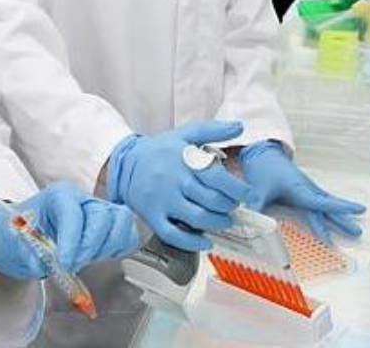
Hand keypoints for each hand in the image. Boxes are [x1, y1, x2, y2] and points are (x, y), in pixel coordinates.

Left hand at [0, 182, 138, 279]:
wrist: (29, 233)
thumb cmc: (25, 231)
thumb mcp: (14, 239)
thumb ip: (26, 252)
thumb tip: (39, 264)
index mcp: (60, 194)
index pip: (73, 213)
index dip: (71, 241)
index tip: (65, 263)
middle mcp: (84, 199)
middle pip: (103, 217)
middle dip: (89, 247)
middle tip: (72, 264)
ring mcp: (102, 210)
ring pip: (122, 223)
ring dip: (105, 248)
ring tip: (84, 259)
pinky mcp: (113, 225)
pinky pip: (128, 236)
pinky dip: (117, 250)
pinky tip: (97, 256)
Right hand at [107, 121, 249, 251]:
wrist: (123, 162)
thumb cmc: (158, 150)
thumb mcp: (184, 134)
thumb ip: (213, 130)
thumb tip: (239, 126)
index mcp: (185, 160)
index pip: (218, 178)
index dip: (238, 189)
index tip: (246, 194)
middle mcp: (174, 181)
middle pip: (212, 201)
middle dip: (230, 207)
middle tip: (233, 207)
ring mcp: (163, 201)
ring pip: (198, 219)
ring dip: (218, 223)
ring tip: (223, 220)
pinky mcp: (152, 216)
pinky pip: (174, 235)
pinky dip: (193, 242)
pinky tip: (205, 241)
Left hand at [240, 141, 365, 243]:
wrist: (263, 154)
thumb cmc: (263, 170)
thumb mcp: (256, 191)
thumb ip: (255, 209)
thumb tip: (252, 226)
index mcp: (298, 189)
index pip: (320, 202)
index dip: (337, 208)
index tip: (356, 210)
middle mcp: (306, 189)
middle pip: (327, 208)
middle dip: (342, 220)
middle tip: (358, 232)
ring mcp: (308, 190)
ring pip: (327, 206)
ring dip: (340, 218)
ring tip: (356, 230)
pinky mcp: (306, 191)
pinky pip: (322, 202)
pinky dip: (333, 210)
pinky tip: (341, 218)